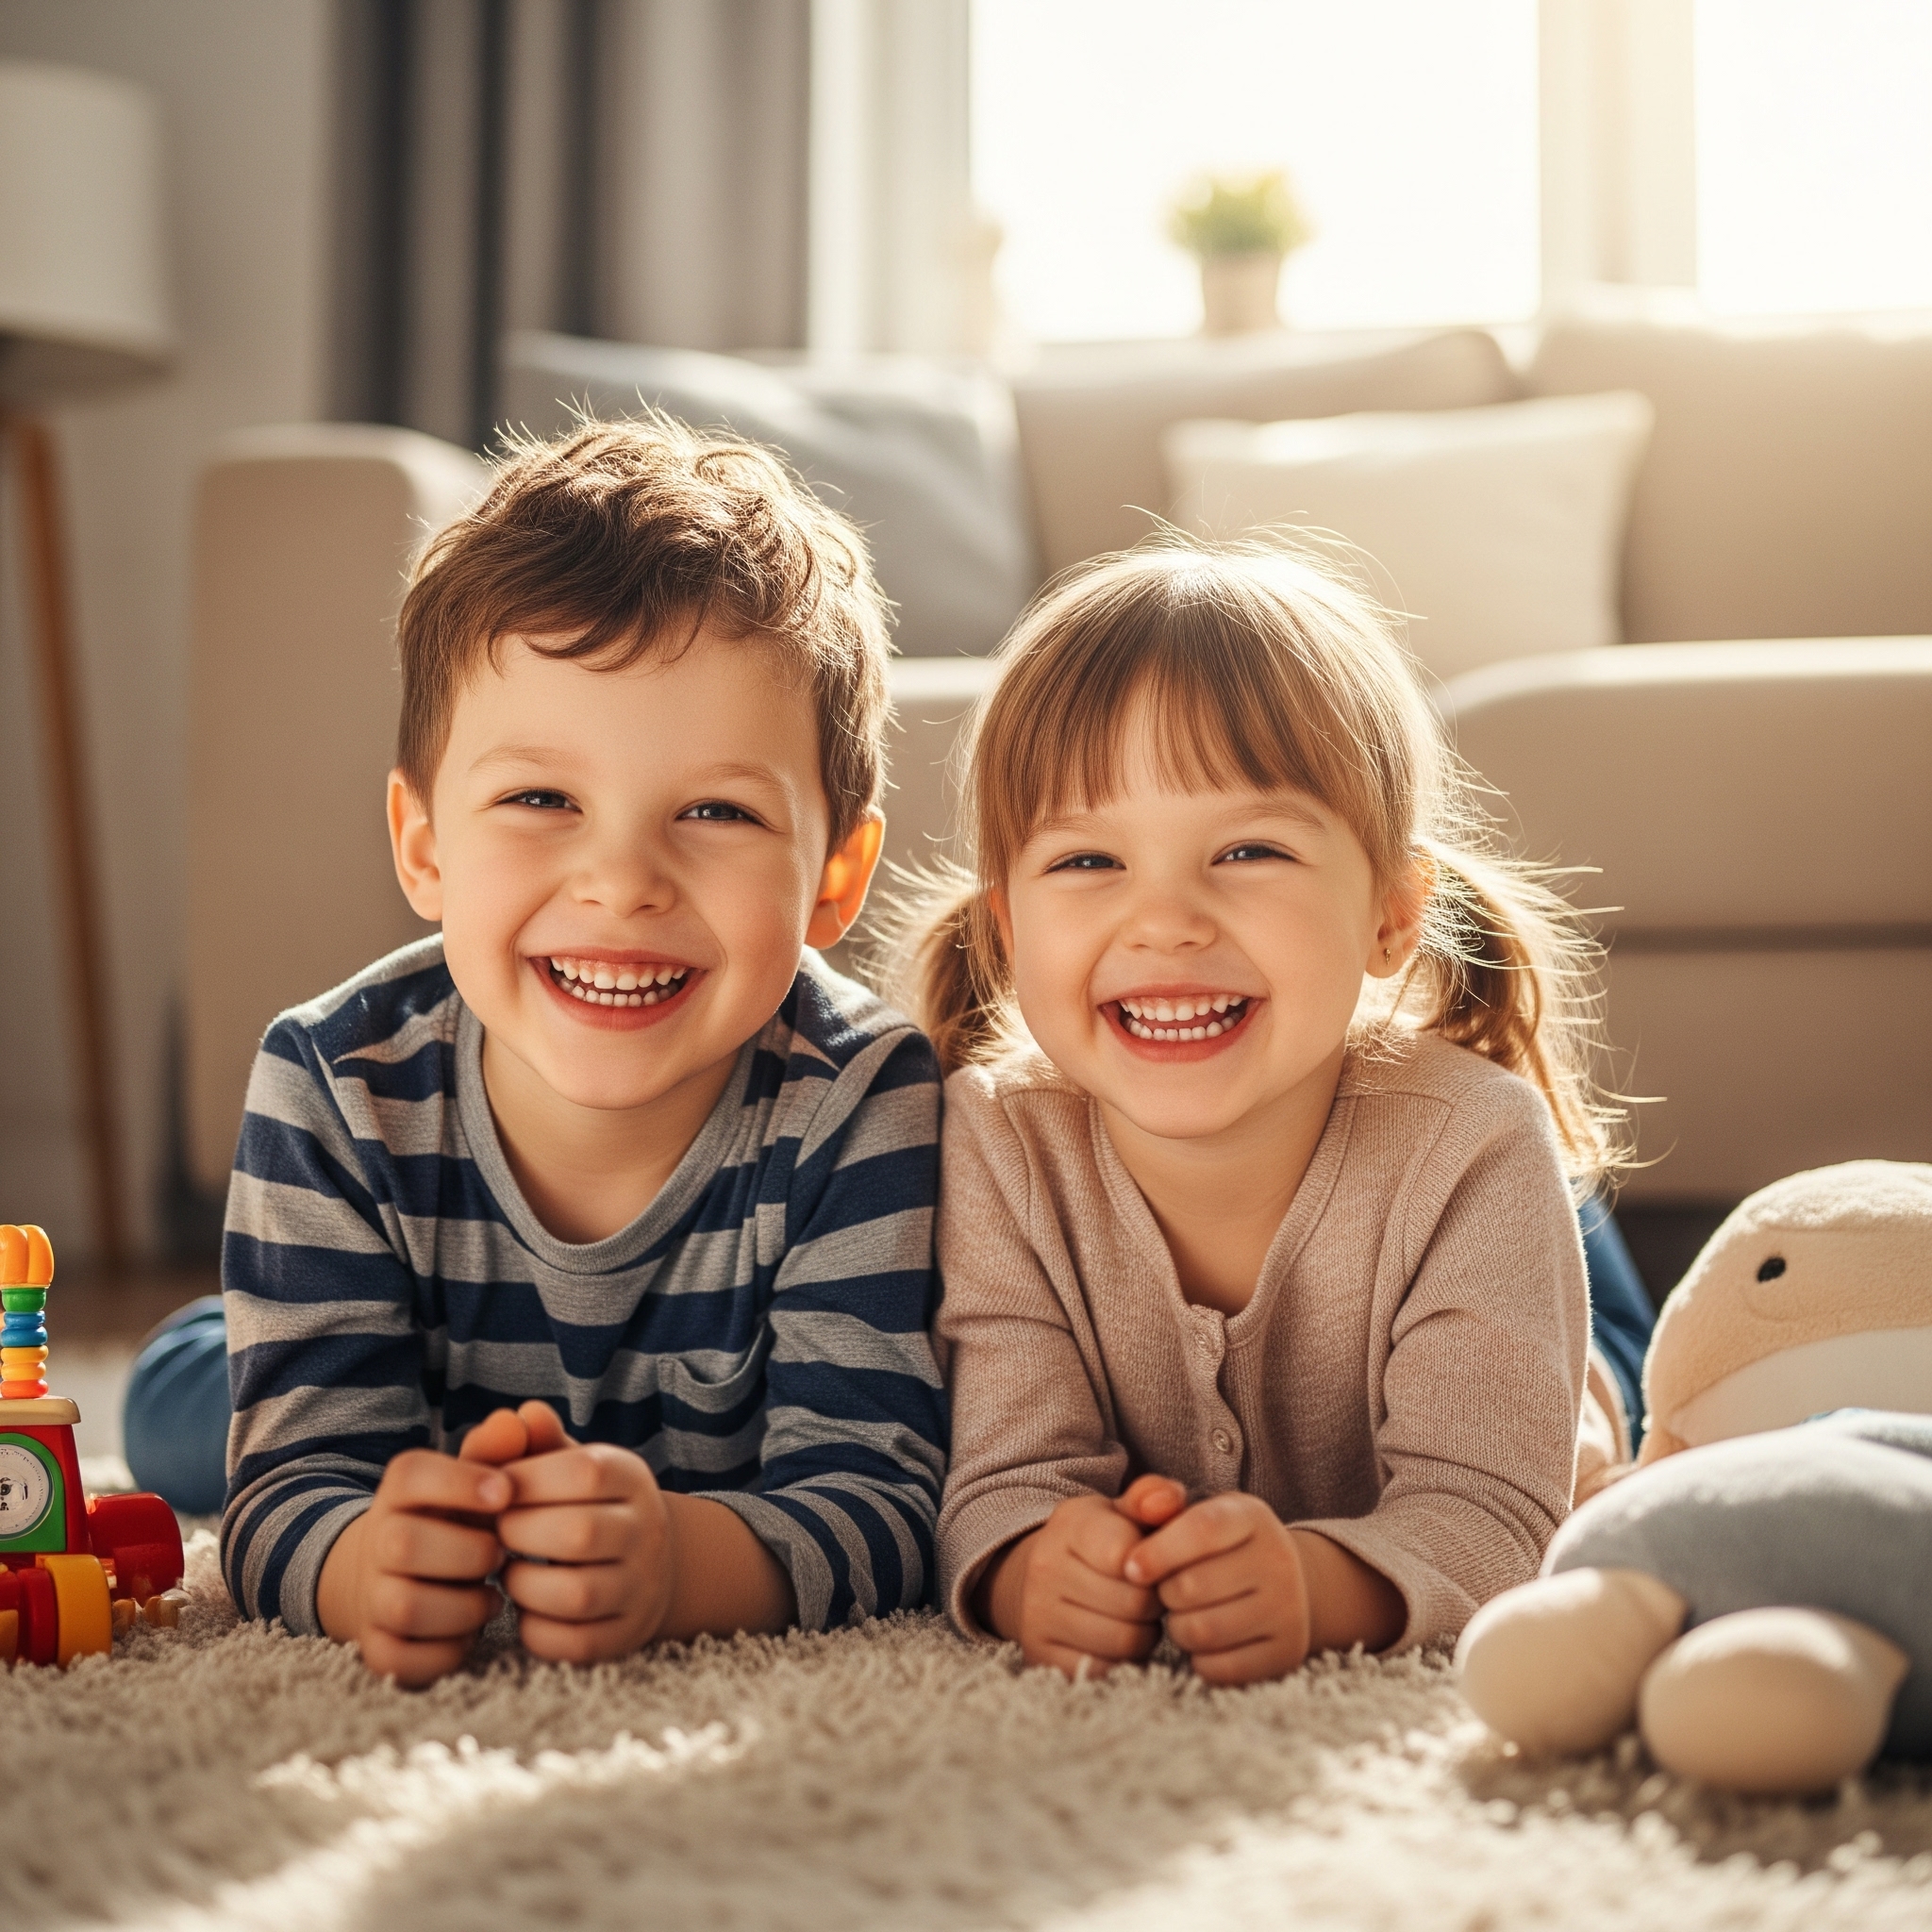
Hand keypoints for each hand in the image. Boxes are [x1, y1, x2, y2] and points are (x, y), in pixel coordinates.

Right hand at [315, 1445, 510, 1686]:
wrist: (402, 1574)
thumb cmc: (460, 1519)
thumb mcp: (480, 1479)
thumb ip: (504, 1450)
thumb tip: (522, 1418)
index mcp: (401, 1489)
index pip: (412, 1474)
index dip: (461, 1482)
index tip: (506, 1493)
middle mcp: (376, 1539)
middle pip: (402, 1544)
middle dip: (468, 1553)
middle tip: (500, 1554)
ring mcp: (371, 1597)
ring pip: (403, 1606)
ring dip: (462, 1606)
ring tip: (490, 1596)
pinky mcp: (377, 1646)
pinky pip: (401, 1658)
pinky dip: (445, 1651)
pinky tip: (468, 1632)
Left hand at [489, 1400, 675, 1662]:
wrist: (649, 1563)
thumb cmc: (585, 1504)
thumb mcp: (569, 1464)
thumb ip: (536, 1442)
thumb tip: (518, 1416)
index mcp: (632, 1478)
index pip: (583, 1472)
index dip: (527, 1480)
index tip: (495, 1490)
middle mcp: (647, 1531)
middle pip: (580, 1533)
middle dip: (520, 1534)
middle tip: (497, 1533)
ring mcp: (641, 1587)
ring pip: (578, 1594)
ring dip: (524, 1585)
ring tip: (510, 1572)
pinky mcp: (626, 1635)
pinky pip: (575, 1643)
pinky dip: (537, 1630)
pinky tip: (528, 1609)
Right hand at [982, 1491, 1164, 1677]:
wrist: (1039, 1577)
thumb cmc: (1100, 1543)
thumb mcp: (1123, 1511)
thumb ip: (1155, 1497)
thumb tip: (1169, 1501)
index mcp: (1070, 1524)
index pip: (1128, 1555)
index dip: (1155, 1566)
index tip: (1152, 1565)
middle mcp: (1045, 1567)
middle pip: (1135, 1603)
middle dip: (1154, 1603)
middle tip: (1149, 1595)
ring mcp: (1037, 1615)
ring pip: (1124, 1641)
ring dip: (1142, 1633)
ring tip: (1135, 1616)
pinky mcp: (1040, 1656)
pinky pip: (1104, 1670)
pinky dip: (1120, 1660)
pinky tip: (1115, 1638)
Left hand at [1123, 1491, 1311, 1685]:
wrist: (1282, 1584)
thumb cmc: (1217, 1546)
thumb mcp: (1194, 1512)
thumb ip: (1158, 1501)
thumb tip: (1144, 1505)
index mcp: (1252, 1516)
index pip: (1202, 1529)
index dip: (1158, 1551)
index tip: (1131, 1569)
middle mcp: (1279, 1560)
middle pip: (1193, 1587)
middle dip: (1165, 1593)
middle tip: (1167, 1590)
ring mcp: (1288, 1609)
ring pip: (1203, 1631)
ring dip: (1178, 1628)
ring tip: (1183, 1614)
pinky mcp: (1286, 1652)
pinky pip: (1220, 1668)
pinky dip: (1199, 1659)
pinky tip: (1204, 1641)